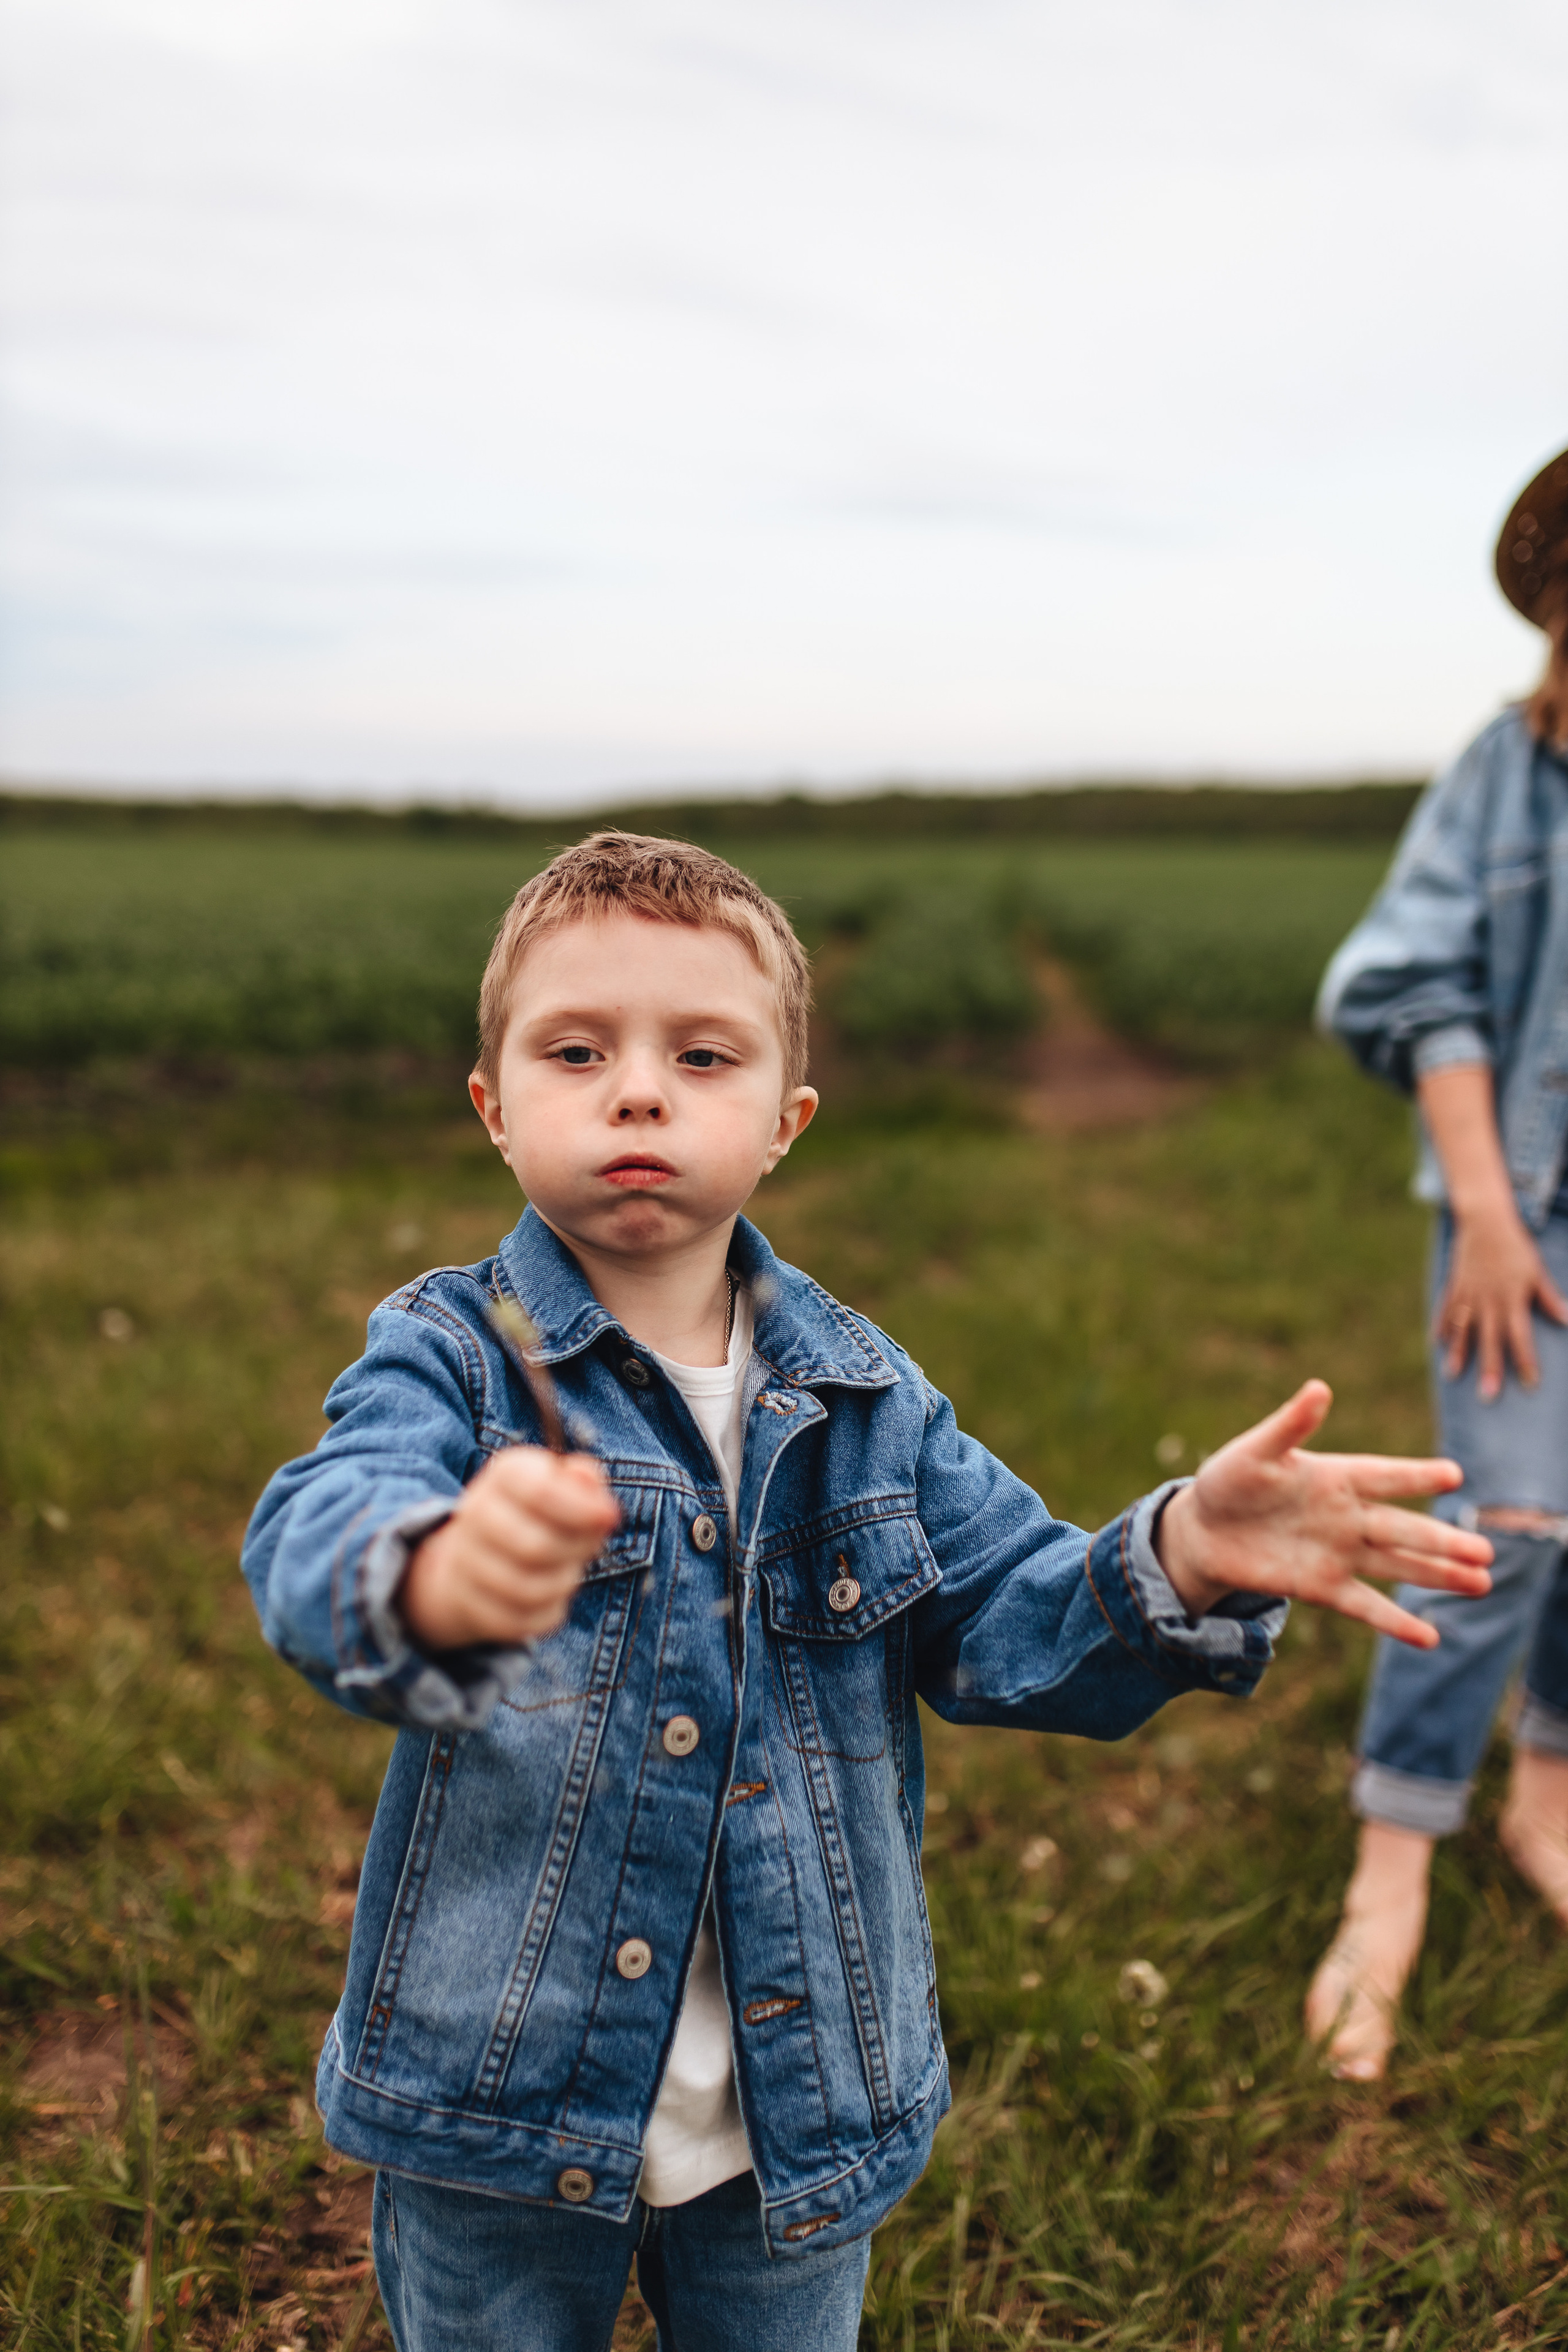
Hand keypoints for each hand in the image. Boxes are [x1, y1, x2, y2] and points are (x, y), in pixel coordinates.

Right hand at [398, 1448, 619, 1650]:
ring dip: (564, 1582)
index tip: (609, 1516)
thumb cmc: (534, 1513)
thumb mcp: (559, 1484)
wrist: (472, 1554)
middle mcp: (475, 1515)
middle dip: (576, 1551)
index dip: (582, 1509)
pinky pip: (524, 1621)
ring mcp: (467, 1564)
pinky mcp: (474, 1607)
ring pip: (529, 1589)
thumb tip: (593, 1491)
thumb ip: (583, 1482)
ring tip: (568, 1568)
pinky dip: (549, 1610)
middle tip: (589, 1546)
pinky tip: (551, 1592)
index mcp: (503, 1476)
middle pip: (537, 1546)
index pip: (541, 1492)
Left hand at [1153, 1380, 1491, 1648]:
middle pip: (1402, 1529)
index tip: (1453, 1474)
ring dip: (1437, 1576)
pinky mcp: (1320, 1586)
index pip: (1384, 1475)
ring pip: (1396, 1565)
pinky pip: (1364, 1606)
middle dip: (1442, 1540)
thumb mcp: (1253, 1451)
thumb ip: (1289, 1425)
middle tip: (1486, 1550)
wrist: (1201, 1531)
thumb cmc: (1228, 1481)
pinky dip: (1395, 1622)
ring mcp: (1337, 1553)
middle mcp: (1346, 1516)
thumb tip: (1319, 1388)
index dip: (1415, 1475)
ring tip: (1481, 1584)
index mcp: (1334, 1477)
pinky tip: (1429, 1638)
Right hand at [1434, 1208, 1567, 1398]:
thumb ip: (1548, 1298)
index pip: (1521, 1337)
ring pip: (1463, 1330)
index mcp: (1512, 1299)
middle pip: (1490, 1340)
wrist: (1485, 1221)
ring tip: (1452, 1376)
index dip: (1526, 1362)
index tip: (1530, 1385)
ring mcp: (1468, 1295)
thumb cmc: (1516, 1247)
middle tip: (1488, 1397)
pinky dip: (1442, 1327)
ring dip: (1459, 1354)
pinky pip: (1446, 1311)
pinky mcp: (1455, 1286)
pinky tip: (1438, 1344)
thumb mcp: (1536, 1271)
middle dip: (1490, 1369)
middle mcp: (1488, 1301)